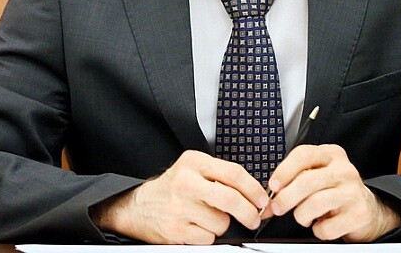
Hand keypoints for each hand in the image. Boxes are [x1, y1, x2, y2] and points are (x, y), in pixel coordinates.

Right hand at [94, 150, 268, 243]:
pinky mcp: (176, 229)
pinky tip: (196, 227)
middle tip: (253, 218)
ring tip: (208, 218)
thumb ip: (220, 176)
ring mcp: (180, 206)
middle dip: (248, 212)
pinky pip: (208, 238)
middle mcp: (186, 182)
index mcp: (194, 162)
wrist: (138, 207)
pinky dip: (208, 236)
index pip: (233, 173)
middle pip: (231, 199)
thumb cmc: (172, 188)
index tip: (262, 200)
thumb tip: (253, 193)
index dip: (253, 189)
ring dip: (222, 225)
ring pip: (221, 222)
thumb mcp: (193, 170)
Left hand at [266, 144, 400, 241]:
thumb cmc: (336, 190)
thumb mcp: (318, 176)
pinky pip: (327, 227)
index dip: (284, 171)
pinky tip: (322, 224)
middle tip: (277, 208)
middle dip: (286, 198)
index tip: (273, 186)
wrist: (369, 208)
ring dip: (301, 215)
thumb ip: (294, 181)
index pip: (303, 155)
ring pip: (314, 204)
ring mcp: (353, 192)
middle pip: (306, 181)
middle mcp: (344, 170)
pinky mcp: (359, 214)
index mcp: (331, 154)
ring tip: (304, 217)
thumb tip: (266, 201)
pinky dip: (318, 230)